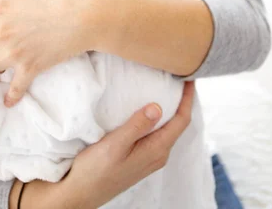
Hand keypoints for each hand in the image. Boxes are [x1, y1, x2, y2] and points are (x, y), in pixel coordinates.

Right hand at [59, 81, 194, 208]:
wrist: (81, 193)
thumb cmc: (96, 170)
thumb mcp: (115, 144)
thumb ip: (137, 125)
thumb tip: (158, 107)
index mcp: (156, 150)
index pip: (181, 121)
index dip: (187, 99)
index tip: (190, 78)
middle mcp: (158, 155)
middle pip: (177, 124)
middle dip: (182, 102)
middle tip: (180, 78)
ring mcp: (150, 158)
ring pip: (167, 129)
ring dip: (171, 110)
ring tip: (168, 89)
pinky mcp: (140, 158)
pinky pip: (157, 134)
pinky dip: (159, 119)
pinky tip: (150, 110)